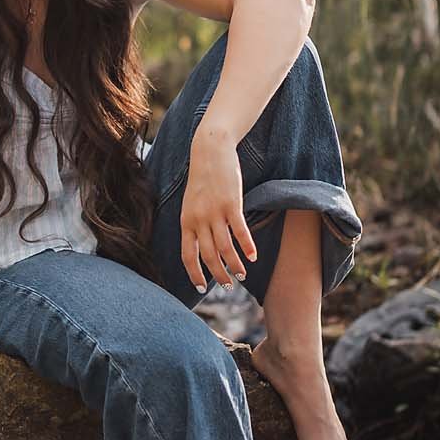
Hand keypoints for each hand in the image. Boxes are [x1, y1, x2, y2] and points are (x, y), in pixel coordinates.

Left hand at [178, 126, 257, 292]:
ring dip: (234, 265)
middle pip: (208, 256)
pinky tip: (253, 257)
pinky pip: (240, 231)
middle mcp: (198, 220)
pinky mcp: (231, 204)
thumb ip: (194, 224)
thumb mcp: (191, 203)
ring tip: (242, 275)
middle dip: (218, 275)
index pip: (187, 255)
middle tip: (227, 286)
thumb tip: (201, 245)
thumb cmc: (202, 179)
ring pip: (225, 248)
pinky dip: (247, 246)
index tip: (201, 288)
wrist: (209, 151)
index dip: (194, 274)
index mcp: (185, 221)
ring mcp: (214, 212)